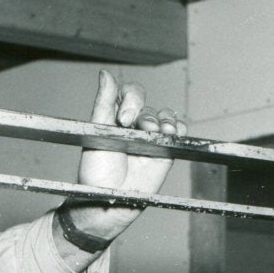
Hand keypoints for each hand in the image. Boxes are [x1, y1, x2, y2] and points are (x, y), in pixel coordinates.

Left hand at [64, 69, 187, 247]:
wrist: (109, 199)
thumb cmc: (96, 171)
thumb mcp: (96, 133)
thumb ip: (103, 103)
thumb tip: (105, 73)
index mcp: (114, 118)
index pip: (128, 93)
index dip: (131, 99)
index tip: (124, 118)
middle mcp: (133, 125)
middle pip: (147, 103)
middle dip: (143, 111)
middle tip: (134, 127)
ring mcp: (150, 137)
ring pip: (164, 115)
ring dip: (162, 120)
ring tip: (156, 133)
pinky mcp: (165, 150)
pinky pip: (177, 132)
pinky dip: (178, 129)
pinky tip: (171, 134)